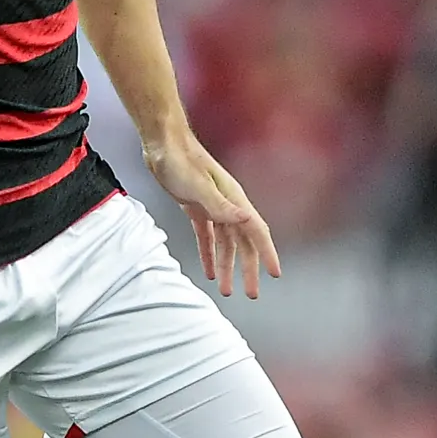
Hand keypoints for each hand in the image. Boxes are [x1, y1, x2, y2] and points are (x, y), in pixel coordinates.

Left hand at [141, 133, 280, 298]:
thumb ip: (221, 206)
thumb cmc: (181, 160)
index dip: (267, 254)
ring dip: (227, 267)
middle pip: (243, 243)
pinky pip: (207, 237)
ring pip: (225, 244)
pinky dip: (209, 254)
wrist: (161, 144)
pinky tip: (210, 271)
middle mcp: (228, 205)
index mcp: (234, 200)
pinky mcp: (196, 208)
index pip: (257, 232)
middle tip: (251, 293)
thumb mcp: (199, 186)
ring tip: (227, 290)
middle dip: (248, 269)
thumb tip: (246, 220)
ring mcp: (212, 206)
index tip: (276, 274)